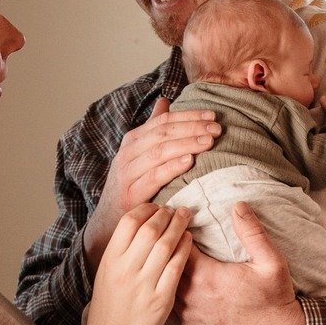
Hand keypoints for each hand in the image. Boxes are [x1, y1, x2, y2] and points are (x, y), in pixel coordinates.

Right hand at [84, 100, 219, 272]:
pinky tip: (189, 161)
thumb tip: (165, 102)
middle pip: (163, 133)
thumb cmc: (131, 187)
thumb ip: (153, 131)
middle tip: (216, 128)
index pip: (163, 121)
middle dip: (192, 128)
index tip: (212, 115)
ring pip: (159, 151)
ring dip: (186, 144)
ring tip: (209, 141)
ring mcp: (127, 173)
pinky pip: (154, 177)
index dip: (188, 116)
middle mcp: (128, 153)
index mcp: (133, 141)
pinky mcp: (130, 194)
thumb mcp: (139, 156)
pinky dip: (172, 167)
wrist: (109, 222)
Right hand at [86, 204, 192, 324]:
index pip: (129, 222)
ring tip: (185, 218)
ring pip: (166, 245)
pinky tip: (189, 240)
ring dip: (179, 226)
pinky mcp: (161, 299)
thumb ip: (122, 249)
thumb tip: (141, 222)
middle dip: (166, 214)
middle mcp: (126, 270)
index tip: (156, 207)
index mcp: (110, 260)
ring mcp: (144, 284)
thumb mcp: (106, 272)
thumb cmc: (110, 305)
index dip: (146, 209)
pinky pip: (176, 267)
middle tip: (176, 209)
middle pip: (150, 229)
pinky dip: (185, 249)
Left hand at [176, 204, 307, 324]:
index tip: (180, 221)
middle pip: (167, 266)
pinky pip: (171, 304)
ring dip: (166, 270)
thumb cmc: (274, 295)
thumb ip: (252, 232)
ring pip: (165, 286)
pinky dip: (170, 291)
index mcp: (207, 277)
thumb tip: (238, 206)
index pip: (178, 247)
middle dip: (168, 249)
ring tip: (170, 256)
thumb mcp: (271, 260)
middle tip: (171, 235)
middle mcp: (192, 297)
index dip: (177, 231)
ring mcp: (188, 314)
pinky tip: (174, 281)